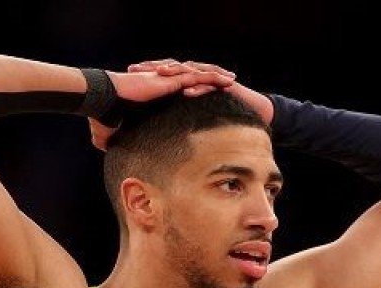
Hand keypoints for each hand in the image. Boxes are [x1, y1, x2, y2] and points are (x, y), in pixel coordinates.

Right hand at [88, 63, 235, 150]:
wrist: (103, 101)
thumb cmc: (103, 115)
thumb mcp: (109, 131)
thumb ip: (111, 140)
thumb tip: (105, 152)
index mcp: (155, 93)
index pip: (178, 90)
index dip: (192, 91)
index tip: (205, 97)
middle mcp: (164, 83)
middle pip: (193, 78)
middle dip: (209, 80)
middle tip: (226, 84)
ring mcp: (168, 79)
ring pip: (198, 74)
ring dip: (216, 76)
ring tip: (233, 80)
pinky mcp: (170, 79)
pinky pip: (197, 76)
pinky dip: (213, 77)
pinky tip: (227, 80)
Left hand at [128, 59, 273, 124]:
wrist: (252, 107)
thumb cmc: (222, 112)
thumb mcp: (195, 112)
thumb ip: (178, 114)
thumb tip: (156, 127)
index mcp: (187, 81)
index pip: (163, 74)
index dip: (146, 73)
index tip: (128, 76)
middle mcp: (196, 75)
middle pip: (172, 67)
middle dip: (154, 68)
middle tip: (136, 69)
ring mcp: (209, 78)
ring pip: (189, 72)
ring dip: (174, 72)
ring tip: (159, 74)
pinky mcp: (222, 84)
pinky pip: (208, 84)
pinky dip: (198, 87)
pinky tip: (187, 91)